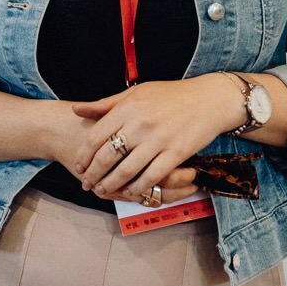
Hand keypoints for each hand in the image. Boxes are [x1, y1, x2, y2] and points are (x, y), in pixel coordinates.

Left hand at [73, 77, 239, 201]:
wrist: (209, 99)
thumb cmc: (172, 95)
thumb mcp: (137, 93)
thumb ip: (106, 104)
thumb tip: (77, 110)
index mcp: (128, 107)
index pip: (96, 136)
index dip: (84, 155)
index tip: (79, 166)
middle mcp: (140, 124)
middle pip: (107, 156)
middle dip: (93, 175)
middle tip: (86, 184)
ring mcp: (158, 140)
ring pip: (126, 171)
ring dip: (111, 185)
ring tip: (103, 191)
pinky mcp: (176, 153)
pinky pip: (150, 177)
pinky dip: (137, 188)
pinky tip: (131, 192)